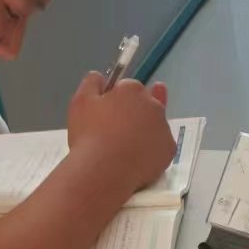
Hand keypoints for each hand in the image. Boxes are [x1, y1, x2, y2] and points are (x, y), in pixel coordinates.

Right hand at [67, 73, 175, 194]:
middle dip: (134, 114)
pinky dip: (151, 151)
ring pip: (155, 126)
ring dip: (144, 132)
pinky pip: (161, 147)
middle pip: (145, 104)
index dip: (116, 101)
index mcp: (132, 89)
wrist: (103, 171)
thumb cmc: (89, 135)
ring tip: (125, 149)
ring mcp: (164, 128)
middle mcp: (153, 104)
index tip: (105, 115)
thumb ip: (91, 83)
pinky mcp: (169, 150)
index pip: (127, 88)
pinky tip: (136, 160)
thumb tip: (100, 77)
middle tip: (115, 133)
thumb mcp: (79, 102)